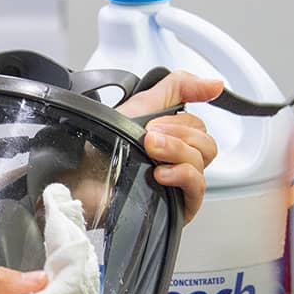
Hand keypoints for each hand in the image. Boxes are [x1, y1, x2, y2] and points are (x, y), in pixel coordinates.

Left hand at [115, 71, 222, 222]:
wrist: (78, 177)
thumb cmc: (100, 145)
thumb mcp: (141, 103)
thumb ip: (179, 87)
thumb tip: (215, 84)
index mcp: (173, 139)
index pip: (200, 127)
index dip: (180, 121)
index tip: (153, 123)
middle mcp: (177, 162)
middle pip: (206, 145)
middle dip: (179, 135)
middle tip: (150, 137)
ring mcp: (177, 185)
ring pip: (202, 164)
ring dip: (177, 152)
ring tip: (150, 151)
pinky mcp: (174, 208)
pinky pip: (197, 189)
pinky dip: (182, 175)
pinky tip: (160, 174)